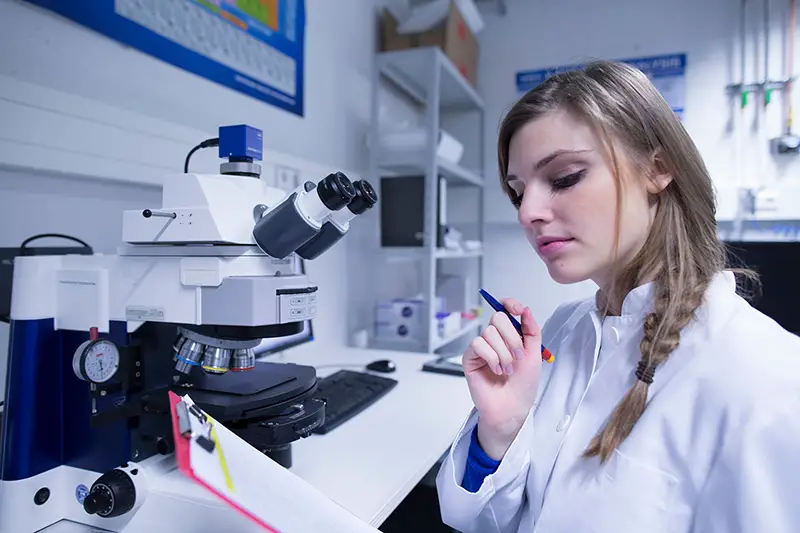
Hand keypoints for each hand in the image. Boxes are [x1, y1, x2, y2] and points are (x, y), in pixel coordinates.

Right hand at [462, 299, 542, 459]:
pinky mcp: (470, 358)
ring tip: (508, 369)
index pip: (505, 310)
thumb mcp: (534, 354)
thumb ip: (531, 330)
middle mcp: (495, 338)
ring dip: (503, 353)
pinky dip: (492, 358)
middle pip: (497, 318)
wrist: (513, 407)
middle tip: (518, 356)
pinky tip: (496, 371)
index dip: (510, 304)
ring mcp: (481, 348)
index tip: (518, 310)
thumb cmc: (523, 384)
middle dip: (511, 336)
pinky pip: (478, 345)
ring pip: (489, 333)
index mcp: (510, 334)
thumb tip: (525, 309)